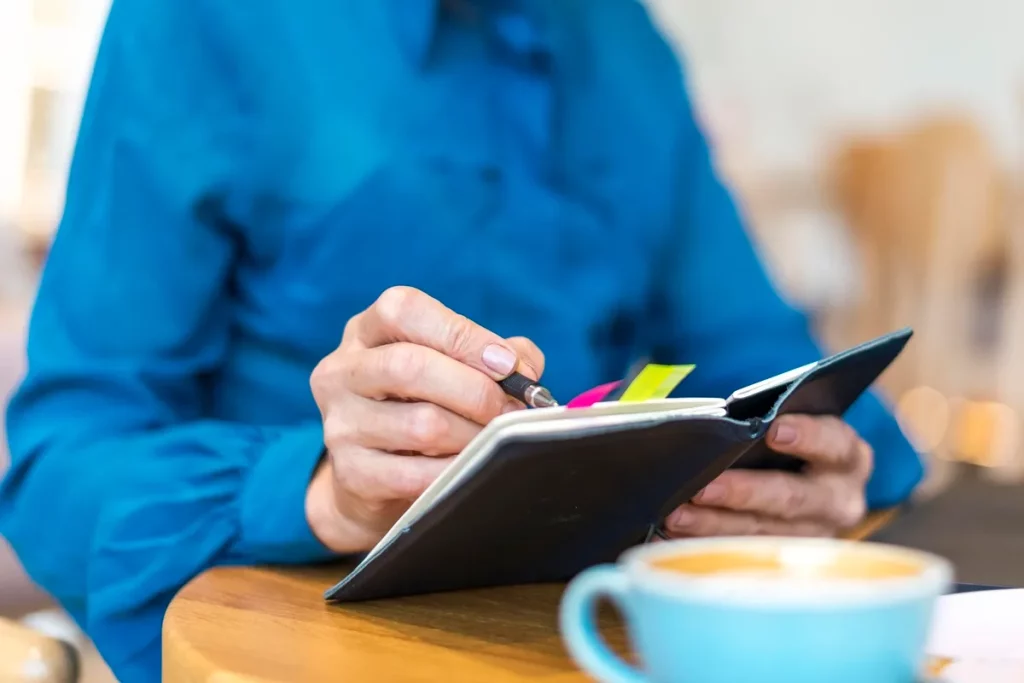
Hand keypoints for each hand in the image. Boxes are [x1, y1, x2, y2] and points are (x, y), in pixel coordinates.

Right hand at [305, 286, 544, 553]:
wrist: (371, 480)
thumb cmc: (423, 407)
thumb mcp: (451, 367)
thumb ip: (495, 356)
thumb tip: (525, 369)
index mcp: (366, 331)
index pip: (405, 311)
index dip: (462, 334)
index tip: (507, 364)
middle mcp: (341, 371)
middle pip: (410, 366)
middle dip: (476, 391)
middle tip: (512, 411)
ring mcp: (340, 424)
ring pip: (421, 425)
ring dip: (473, 436)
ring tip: (497, 443)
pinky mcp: (350, 474)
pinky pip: (416, 475)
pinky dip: (455, 473)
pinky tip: (471, 470)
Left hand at [665, 415, 872, 537]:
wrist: (810, 489)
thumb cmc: (791, 448)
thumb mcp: (794, 429)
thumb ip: (770, 427)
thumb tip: (722, 427)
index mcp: (846, 457)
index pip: (833, 443)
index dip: (806, 436)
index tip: (773, 430)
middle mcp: (839, 500)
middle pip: (791, 498)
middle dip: (743, 492)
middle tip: (703, 488)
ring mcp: (814, 535)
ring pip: (762, 531)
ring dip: (714, 524)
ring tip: (677, 515)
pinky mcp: (788, 559)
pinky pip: (744, 553)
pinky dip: (707, 541)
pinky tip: (679, 532)